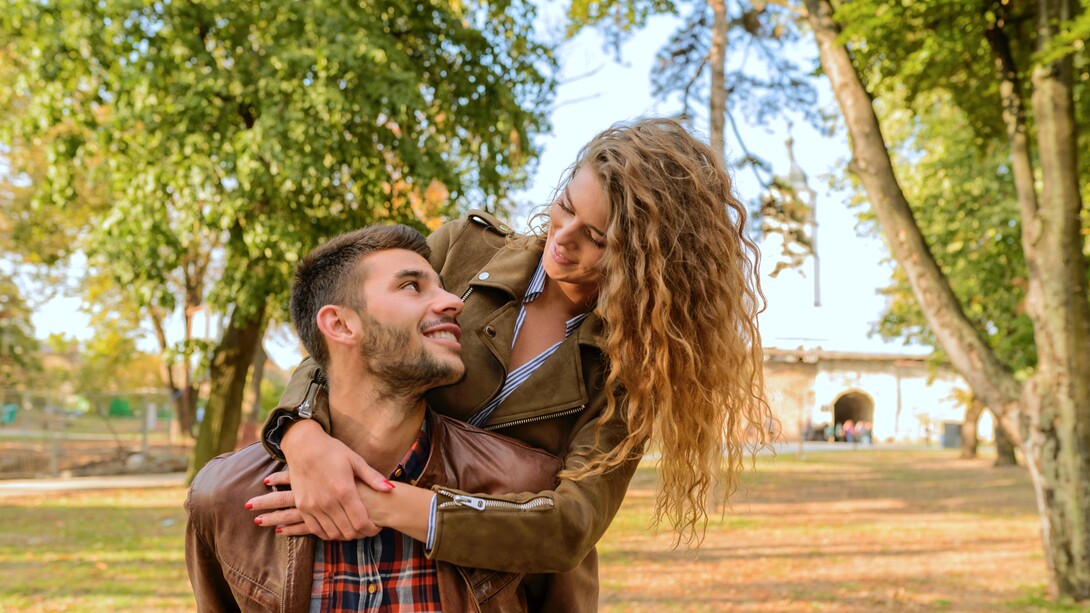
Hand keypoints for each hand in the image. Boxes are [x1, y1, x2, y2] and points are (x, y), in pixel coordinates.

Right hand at [251, 420, 391, 539]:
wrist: (303, 446)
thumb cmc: (332, 451)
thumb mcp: (355, 460)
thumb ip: (372, 477)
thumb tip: (391, 489)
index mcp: (344, 490)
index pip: (361, 522)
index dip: (372, 529)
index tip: (377, 527)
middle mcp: (328, 502)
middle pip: (348, 532)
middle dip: (361, 533)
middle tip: (366, 527)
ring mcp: (313, 506)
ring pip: (333, 534)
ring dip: (345, 535)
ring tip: (353, 527)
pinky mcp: (302, 507)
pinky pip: (316, 530)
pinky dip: (328, 533)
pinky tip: (336, 527)